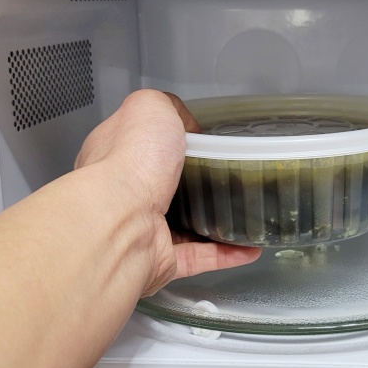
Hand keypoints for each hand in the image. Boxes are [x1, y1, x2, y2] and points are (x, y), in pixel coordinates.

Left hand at [75, 90, 260, 294]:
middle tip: (228, 175)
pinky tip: (249, 247)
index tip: (203, 140)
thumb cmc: (130, 161)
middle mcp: (125, 194)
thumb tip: (186, 123)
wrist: (120, 221)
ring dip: (213, 221)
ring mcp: (142, 229)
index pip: (143, 143)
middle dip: (194, 182)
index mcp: (117, 155)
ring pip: (182, 225)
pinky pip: (198, 257)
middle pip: (165, 185)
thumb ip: (168, 107)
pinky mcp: (160, 260)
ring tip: (244, 212)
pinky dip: (225, 254)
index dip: (171, 139)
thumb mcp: (150, 107)